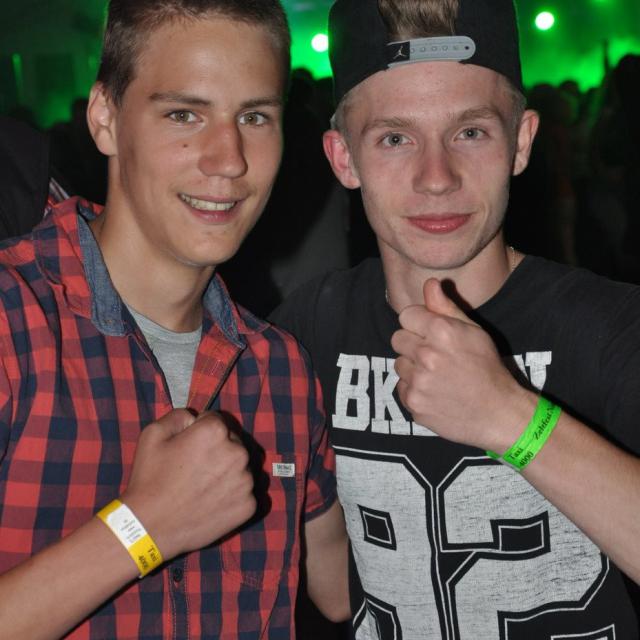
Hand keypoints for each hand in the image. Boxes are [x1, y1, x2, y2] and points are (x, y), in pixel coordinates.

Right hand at [121, 410, 255, 559]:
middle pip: (231, 442)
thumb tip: (195, 417)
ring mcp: (246, 481)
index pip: (215, 421)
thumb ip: (180, 415)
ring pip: (239, 467)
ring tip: (201, 487)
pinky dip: (230, 496)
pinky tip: (209, 502)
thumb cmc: (150, 479)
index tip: (187, 446)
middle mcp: (237, 452)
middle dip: (216, 450)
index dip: (199, 431)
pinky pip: (243, 492)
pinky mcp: (248, 505)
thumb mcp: (153, 434)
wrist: (149, 526)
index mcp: (216, 431)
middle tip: (193, 468)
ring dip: (226, 472)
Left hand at [391, 279, 534, 451]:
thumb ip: (446, 306)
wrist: (498, 412)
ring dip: (412, 368)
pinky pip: (402, 388)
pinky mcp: (414, 403)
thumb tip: (430, 283)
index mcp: (441, 331)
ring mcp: (418, 381)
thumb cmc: (487, 367)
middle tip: (434, 355)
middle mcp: (426, 355)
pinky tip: (435, 392)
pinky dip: (414, 389)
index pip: (406, 315)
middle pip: (397, 338)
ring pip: (399, 364)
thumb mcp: (473, 331)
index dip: (418, 322)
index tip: (430, 332)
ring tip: (437, 375)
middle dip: (412, 344)